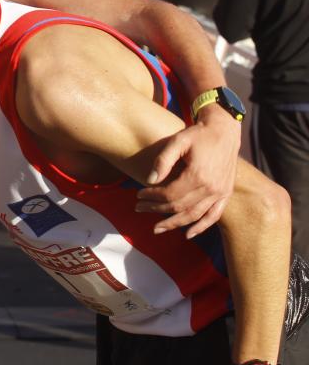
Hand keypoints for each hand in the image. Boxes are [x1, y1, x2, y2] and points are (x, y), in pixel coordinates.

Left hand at [136, 106, 239, 237]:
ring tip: (158, 228)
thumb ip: (163, 160)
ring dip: (174, 223)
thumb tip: (149, 180)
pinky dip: (201, 227)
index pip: (170, 194)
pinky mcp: (225, 193)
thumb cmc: (198, 134)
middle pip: (179, 207)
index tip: (138, 194)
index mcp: (198, 175)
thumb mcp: (178, 141)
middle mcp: (211, 188)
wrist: (224, 131)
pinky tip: (188, 234)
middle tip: (139, 208)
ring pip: (194, 215)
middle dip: (157, 209)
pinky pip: (213, 216)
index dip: (152, 196)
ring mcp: (220, 193)